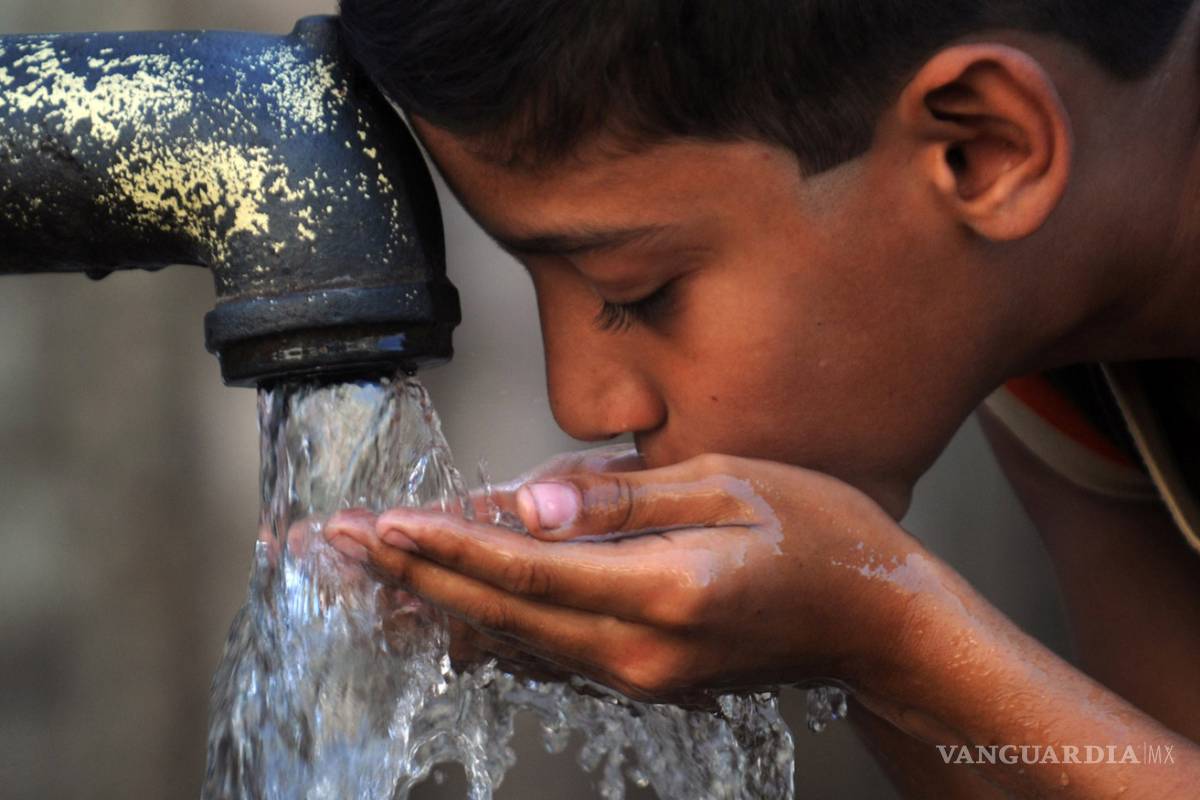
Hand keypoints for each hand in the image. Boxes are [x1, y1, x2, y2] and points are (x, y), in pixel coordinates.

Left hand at [326, 450, 937, 702]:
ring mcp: (640, 677)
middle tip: (337, 548)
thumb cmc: (822, 537)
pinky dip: (483, 631)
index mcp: (666, 590)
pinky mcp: (643, 680)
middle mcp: (641, 650)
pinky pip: (544, 655)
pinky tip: (441, 616)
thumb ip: (621, 498)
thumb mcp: (730, 484)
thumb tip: (532, 502)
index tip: (380, 526)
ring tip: (364, 579)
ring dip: (433, 607)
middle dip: (412, 578)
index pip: (526, 568)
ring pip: (510, 643)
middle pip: (498, 614)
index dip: (446, 546)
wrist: (878, 625)